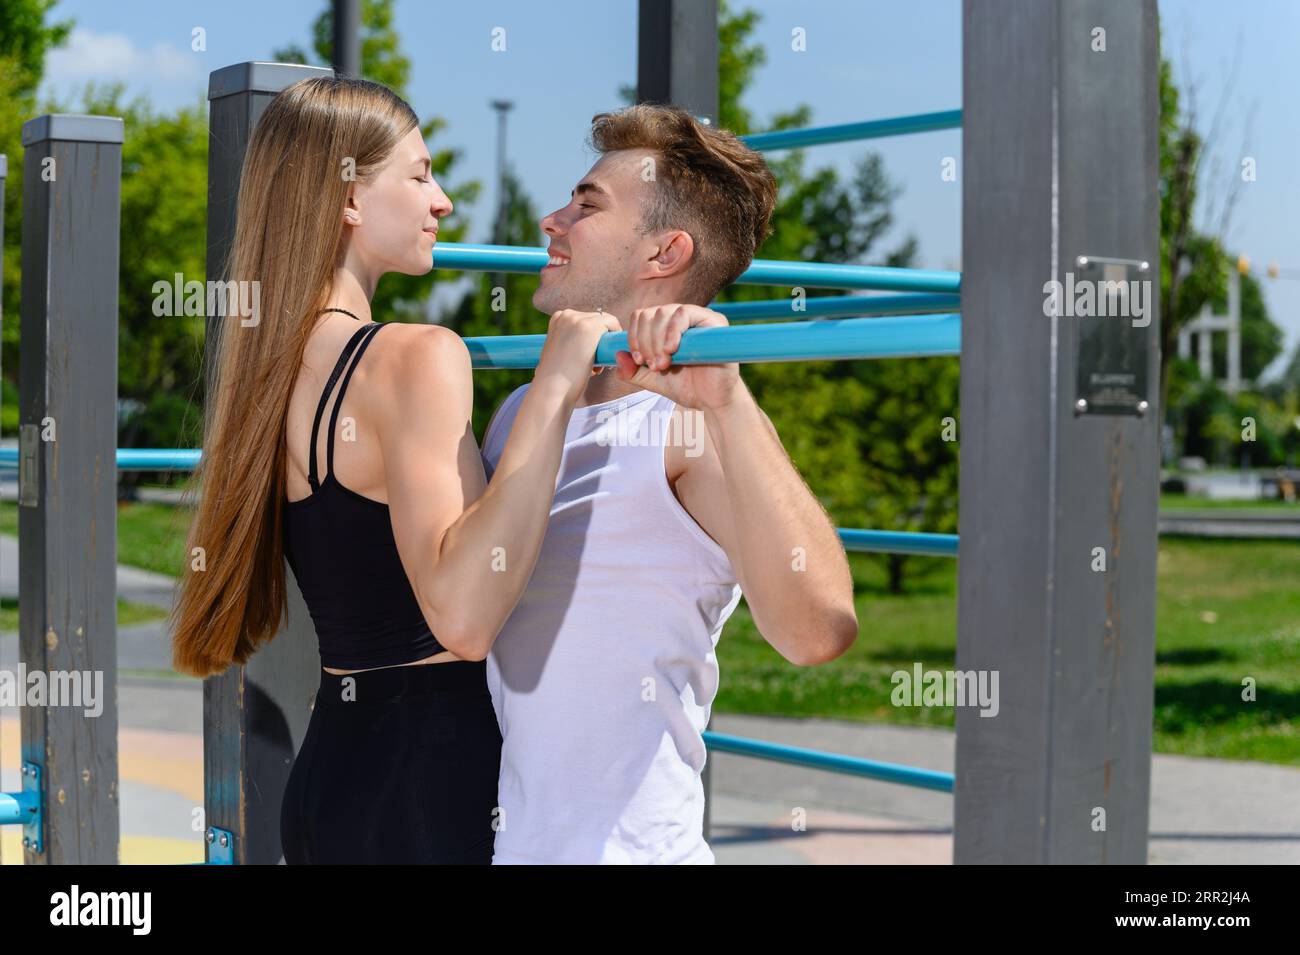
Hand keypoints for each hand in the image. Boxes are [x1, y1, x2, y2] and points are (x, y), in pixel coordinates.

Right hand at [533, 308, 622, 405]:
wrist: (551, 389)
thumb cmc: (555, 378)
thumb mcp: (559, 353)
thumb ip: (569, 343)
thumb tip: (582, 347)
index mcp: (557, 318)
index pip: (584, 320)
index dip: (592, 338)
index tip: (589, 358)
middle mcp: (566, 315)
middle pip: (596, 320)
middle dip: (600, 340)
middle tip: (595, 366)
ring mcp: (578, 319)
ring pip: (606, 322)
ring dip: (606, 342)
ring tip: (596, 367)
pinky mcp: (591, 327)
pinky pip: (612, 323)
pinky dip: (615, 336)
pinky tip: (608, 356)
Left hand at [615, 304, 743, 409]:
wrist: (713, 401)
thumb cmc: (688, 387)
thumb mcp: (652, 380)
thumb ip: (632, 371)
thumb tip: (617, 355)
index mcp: (666, 327)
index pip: (641, 316)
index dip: (634, 336)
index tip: (638, 360)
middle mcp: (681, 318)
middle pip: (650, 314)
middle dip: (646, 342)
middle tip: (654, 366)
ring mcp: (698, 317)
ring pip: (665, 312)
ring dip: (657, 341)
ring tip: (664, 364)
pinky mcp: (713, 321)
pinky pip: (685, 313)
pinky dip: (673, 331)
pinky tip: (672, 350)